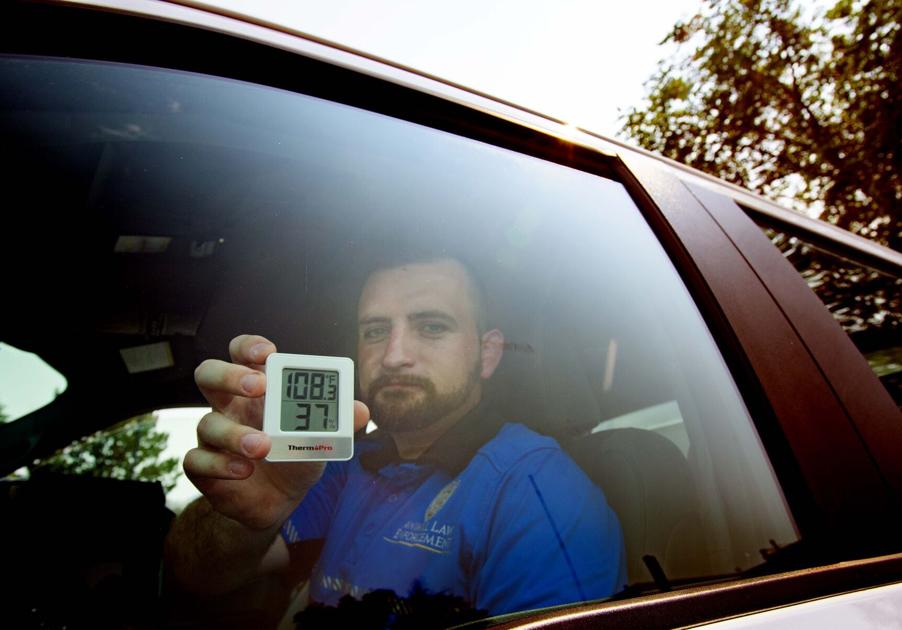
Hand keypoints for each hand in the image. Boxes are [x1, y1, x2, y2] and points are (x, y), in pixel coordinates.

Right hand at [185, 334, 368, 530]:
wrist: (279, 501)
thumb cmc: (296, 456)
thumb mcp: (321, 438)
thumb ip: (337, 422)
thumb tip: (361, 410)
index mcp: (255, 389)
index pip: (239, 353)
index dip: (248, 346)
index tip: (268, 353)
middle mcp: (229, 406)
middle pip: (208, 374)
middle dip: (230, 375)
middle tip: (258, 387)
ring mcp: (213, 436)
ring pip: (207, 422)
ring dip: (235, 433)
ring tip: (261, 446)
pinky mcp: (205, 467)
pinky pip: (197, 460)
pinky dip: (220, 464)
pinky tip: (244, 471)